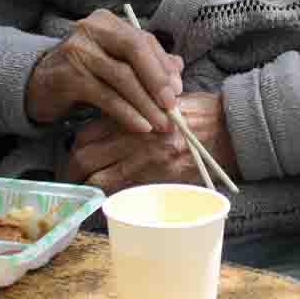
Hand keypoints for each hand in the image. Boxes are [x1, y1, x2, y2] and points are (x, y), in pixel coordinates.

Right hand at [25, 9, 182, 133]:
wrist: (38, 85)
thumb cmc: (83, 73)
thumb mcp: (113, 62)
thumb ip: (145, 62)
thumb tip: (179, 67)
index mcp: (107, 22)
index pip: (144, 40)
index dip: (164, 65)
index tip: (179, 90)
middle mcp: (92, 29)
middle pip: (135, 50)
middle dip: (158, 80)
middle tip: (172, 106)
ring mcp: (78, 50)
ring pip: (122, 76)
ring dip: (146, 103)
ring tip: (161, 123)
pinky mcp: (70, 76)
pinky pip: (106, 97)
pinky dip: (127, 113)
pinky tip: (140, 126)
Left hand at [65, 92, 237, 193]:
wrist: (229, 130)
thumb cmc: (198, 112)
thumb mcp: (163, 99)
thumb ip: (137, 106)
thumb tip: (113, 119)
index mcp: (132, 114)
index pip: (86, 131)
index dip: (74, 146)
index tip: (73, 155)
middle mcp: (132, 137)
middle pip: (84, 156)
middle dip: (72, 170)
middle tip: (70, 178)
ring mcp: (143, 160)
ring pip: (98, 178)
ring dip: (86, 187)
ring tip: (83, 193)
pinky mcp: (157, 179)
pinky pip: (122, 192)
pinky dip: (110, 196)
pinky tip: (109, 199)